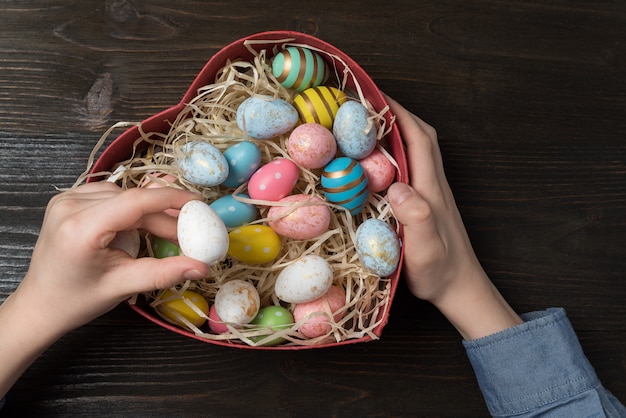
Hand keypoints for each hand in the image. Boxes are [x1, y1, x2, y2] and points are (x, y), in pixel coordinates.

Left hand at [0, 182, 209, 396]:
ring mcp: (66, 199)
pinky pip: (111, 195)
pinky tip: (135, 227)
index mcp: (81, 227)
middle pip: (132, 200)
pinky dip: (130, 209)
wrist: (40, 305)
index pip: (135, 201)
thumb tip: (201, 267)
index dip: (171, 199)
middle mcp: (70, 205)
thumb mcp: (123, 286)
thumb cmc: (77, 299)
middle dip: (163, 217)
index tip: (199, 204)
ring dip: (147, 213)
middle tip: (187, 235)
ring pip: (124, 196)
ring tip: (162, 235)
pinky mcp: (68, 199)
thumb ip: (164, 272)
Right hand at [385, 96, 521, 339]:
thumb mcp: (426, 247)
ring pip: (416, 151)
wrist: (459, 289)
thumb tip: (397, 187)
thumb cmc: (440, 271)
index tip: (375, 96)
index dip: (399, 114)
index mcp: (431, 188)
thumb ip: (416, 216)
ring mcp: (431, 194)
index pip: (419, 139)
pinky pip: (410, 168)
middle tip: (367, 106)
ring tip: (367, 127)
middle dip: (397, 115)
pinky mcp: (425, 204)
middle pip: (420, 137)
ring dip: (396, 132)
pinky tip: (376, 164)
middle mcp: (433, 184)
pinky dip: (394, 156)